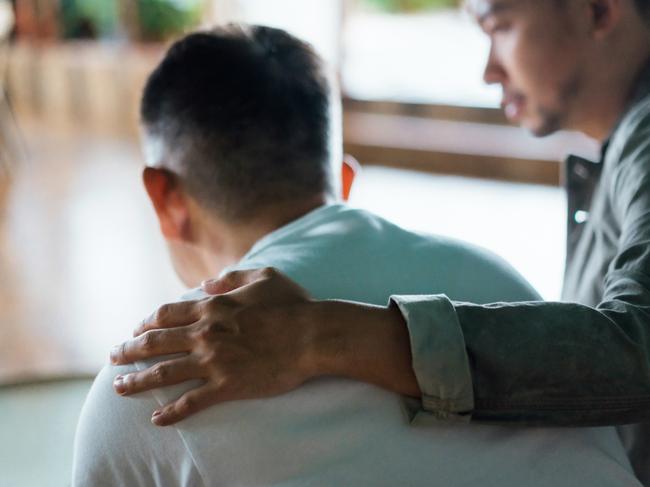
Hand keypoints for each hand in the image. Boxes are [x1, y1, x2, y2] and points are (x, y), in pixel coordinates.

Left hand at [110, 267, 315, 424]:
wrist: (313, 336)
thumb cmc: (292, 305)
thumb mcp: (264, 277)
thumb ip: (232, 277)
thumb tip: (206, 283)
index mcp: (212, 307)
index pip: (166, 315)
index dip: (146, 323)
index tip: (136, 329)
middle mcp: (206, 334)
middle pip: (155, 343)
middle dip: (129, 350)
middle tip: (113, 357)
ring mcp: (214, 361)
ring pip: (164, 373)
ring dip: (137, 381)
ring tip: (119, 388)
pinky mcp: (228, 386)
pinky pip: (192, 402)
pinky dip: (172, 412)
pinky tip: (157, 419)